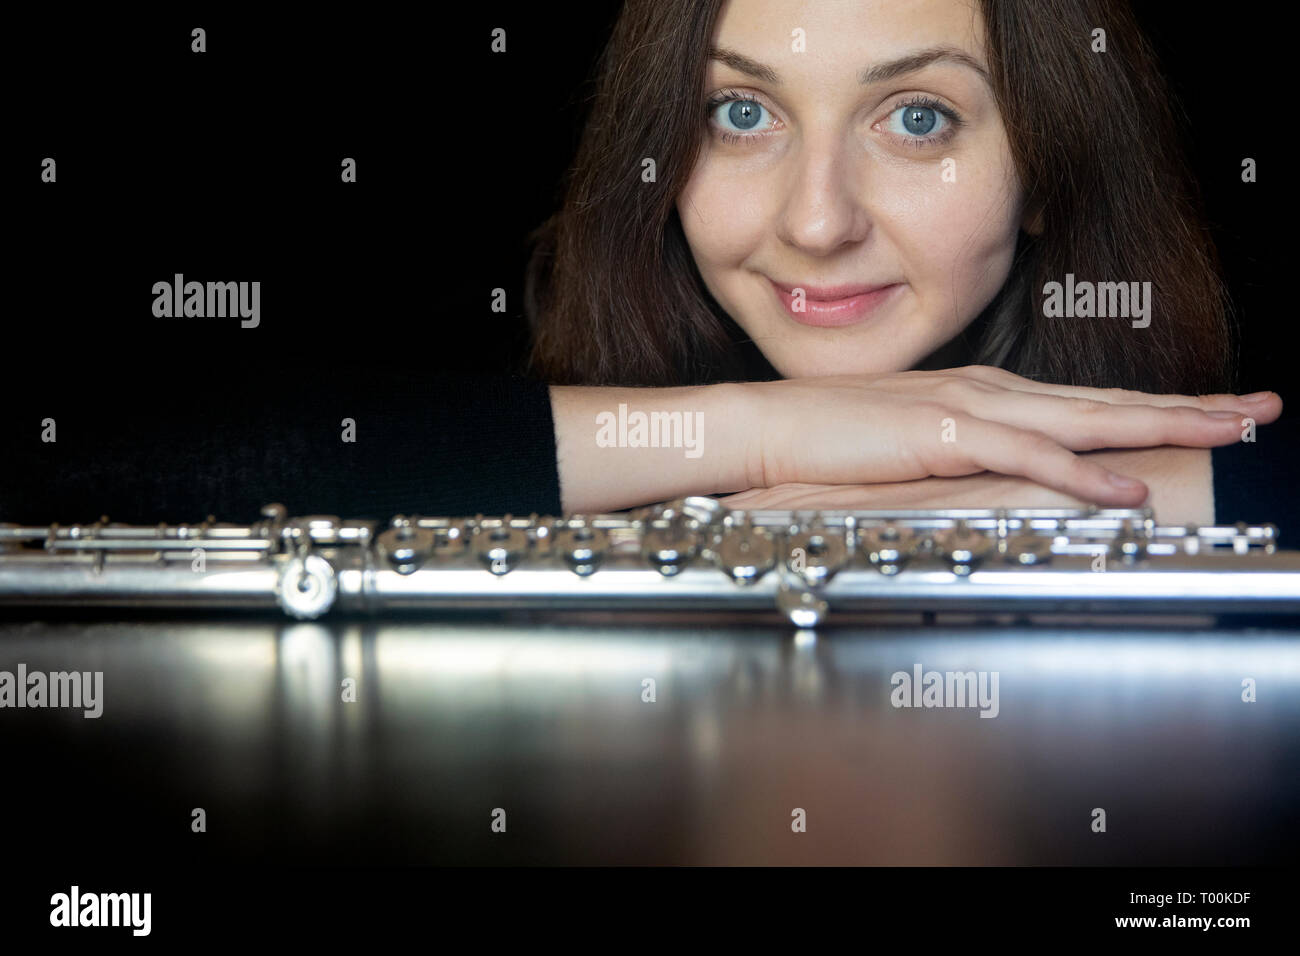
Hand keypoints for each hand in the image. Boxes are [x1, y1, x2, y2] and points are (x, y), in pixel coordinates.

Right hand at [736, 367, 1276, 506]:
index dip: (1156, 406)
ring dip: (1160, 426)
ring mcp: (967, 407)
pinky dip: (1080, 472)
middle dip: (1189, 407)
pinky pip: (1024, 456)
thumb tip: (1006, 472)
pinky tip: (1123, 487)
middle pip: (1106, 400)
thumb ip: (964, 451)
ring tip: (1224, 432)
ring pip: (1084, 418)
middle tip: (1260, 409)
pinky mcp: (940, 434)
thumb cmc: (830, 436)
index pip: (1087, 401)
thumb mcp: (913, 441)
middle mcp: (988, 389)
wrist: (767, 423)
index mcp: (983, 391)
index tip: (1214, 411)